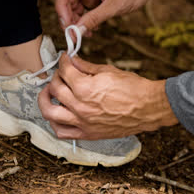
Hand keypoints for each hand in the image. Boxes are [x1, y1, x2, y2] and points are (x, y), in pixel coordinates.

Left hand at [38, 54, 178, 139]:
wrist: (148, 108)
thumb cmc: (133, 89)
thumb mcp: (108, 71)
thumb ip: (86, 66)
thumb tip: (72, 60)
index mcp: (85, 88)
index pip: (64, 71)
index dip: (63, 61)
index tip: (65, 59)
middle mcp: (80, 107)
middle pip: (54, 89)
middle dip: (56, 76)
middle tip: (62, 74)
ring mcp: (82, 122)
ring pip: (49, 112)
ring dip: (45, 100)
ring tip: (49, 94)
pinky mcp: (87, 134)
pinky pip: (62, 132)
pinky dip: (55, 123)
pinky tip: (58, 114)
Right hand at [55, 0, 157, 34]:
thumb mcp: (115, 6)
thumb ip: (94, 18)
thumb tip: (78, 31)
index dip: (62, 8)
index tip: (67, 24)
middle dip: (70, 16)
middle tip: (75, 33)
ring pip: (76, 1)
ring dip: (79, 17)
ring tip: (88, 32)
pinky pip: (86, 2)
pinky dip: (88, 14)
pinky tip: (94, 25)